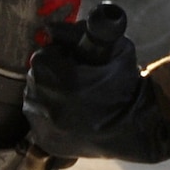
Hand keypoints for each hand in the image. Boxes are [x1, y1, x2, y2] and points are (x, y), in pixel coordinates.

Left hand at [23, 31, 169, 164]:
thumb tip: (49, 29)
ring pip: (34, 98)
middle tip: (75, 79)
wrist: (135, 128)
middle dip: (52, 74)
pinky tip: (70, 114)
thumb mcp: (114, 49)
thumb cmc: (126, 86)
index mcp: (61, 80)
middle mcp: (47, 104)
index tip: (74, 61)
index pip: (42, 57)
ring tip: (74, 97)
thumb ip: (79, 33)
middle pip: (36, 77)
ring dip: (48, 93)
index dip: (59, 56)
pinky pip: (37, 119)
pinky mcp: (45, 140)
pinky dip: (48, 114)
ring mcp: (43, 125)